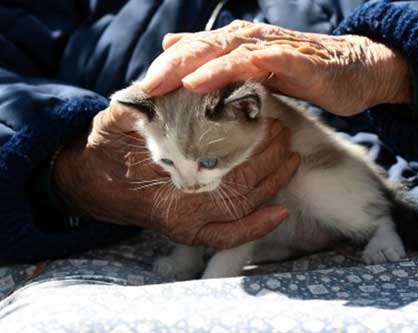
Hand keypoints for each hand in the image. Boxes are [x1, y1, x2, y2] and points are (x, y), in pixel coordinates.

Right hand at [53, 103, 299, 248]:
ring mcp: (189, 226)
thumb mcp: (120, 119)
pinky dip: (256, 226)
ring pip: (242, 211)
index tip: (272, 127)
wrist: (92, 181)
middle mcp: (183, 214)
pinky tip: (280, 211)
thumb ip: (145, 106)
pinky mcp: (191, 231)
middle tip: (284, 137)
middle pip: (242, 192)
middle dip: (271, 164)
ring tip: (290, 159)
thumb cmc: (108, 148)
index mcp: (169, 187)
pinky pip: (229, 235)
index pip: (228, 172)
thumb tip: (175, 86)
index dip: (257, 152)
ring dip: (273, 186)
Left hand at [142, 20, 410, 115]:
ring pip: (226, 51)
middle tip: (144, 87)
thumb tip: (181, 55)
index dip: (166, 68)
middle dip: (171, 66)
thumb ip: (222, 64)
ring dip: (195, 65)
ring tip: (167, 83)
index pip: (196, 52)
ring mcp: (272, 47)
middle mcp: (251, 40)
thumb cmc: (304, 72)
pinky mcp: (294, 58)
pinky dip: (234, 68)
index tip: (140, 90)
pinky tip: (211, 80)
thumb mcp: (257, 71)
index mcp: (239, 44)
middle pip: (203, 48)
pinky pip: (260, 60)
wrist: (355, 69)